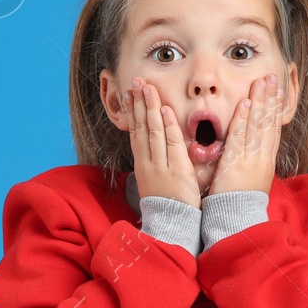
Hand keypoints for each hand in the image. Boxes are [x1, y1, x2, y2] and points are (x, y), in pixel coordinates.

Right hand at [124, 77, 200, 207]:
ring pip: (154, 131)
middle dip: (139, 102)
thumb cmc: (166, 206)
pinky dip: (168, 125)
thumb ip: (154, 165)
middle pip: (142, 127)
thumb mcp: (154, 183)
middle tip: (136, 81)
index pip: (136, 132)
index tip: (130, 94)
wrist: (171, 225)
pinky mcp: (176, 168)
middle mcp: (148, 161)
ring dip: (150, 107)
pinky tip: (164, 109)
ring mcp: (161, 164)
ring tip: (147, 87)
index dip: (133, 111)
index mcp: (142, 164)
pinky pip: (172, 143)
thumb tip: (153, 152)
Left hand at [208, 73, 284, 196]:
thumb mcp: (253, 179)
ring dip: (260, 101)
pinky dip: (244, 118)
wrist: (236, 220)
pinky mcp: (237, 162)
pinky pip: (241, 136)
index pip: (273, 129)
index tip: (277, 91)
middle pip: (269, 122)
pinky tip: (246, 103)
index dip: (275, 109)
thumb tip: (254, 149)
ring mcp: (251, 159)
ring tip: (262, 81)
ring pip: (258, 125)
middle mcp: (263, 157)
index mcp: (267, 161)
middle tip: (272, 77)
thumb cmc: (240, 202)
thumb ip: (253, 162)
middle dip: (271, 98)